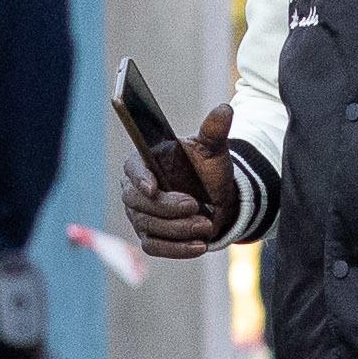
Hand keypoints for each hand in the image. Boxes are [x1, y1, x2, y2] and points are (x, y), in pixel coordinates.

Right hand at [119, 100, 234, 260]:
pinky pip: (155, 247)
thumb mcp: (214, 149)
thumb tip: (224, 109)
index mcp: (145, 162)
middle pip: (139, 202)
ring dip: (178, 229)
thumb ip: (214, 131)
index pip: (132, 169)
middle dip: (168, 208)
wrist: (218, 199)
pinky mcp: (150, 237)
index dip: (140, 179)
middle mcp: (137, 190)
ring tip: (206, 225)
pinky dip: (177, 249)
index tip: (153, 188)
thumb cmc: (208, 170)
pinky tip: (199, 246)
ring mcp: (140, 215)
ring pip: (148, 226)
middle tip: (195, 207)